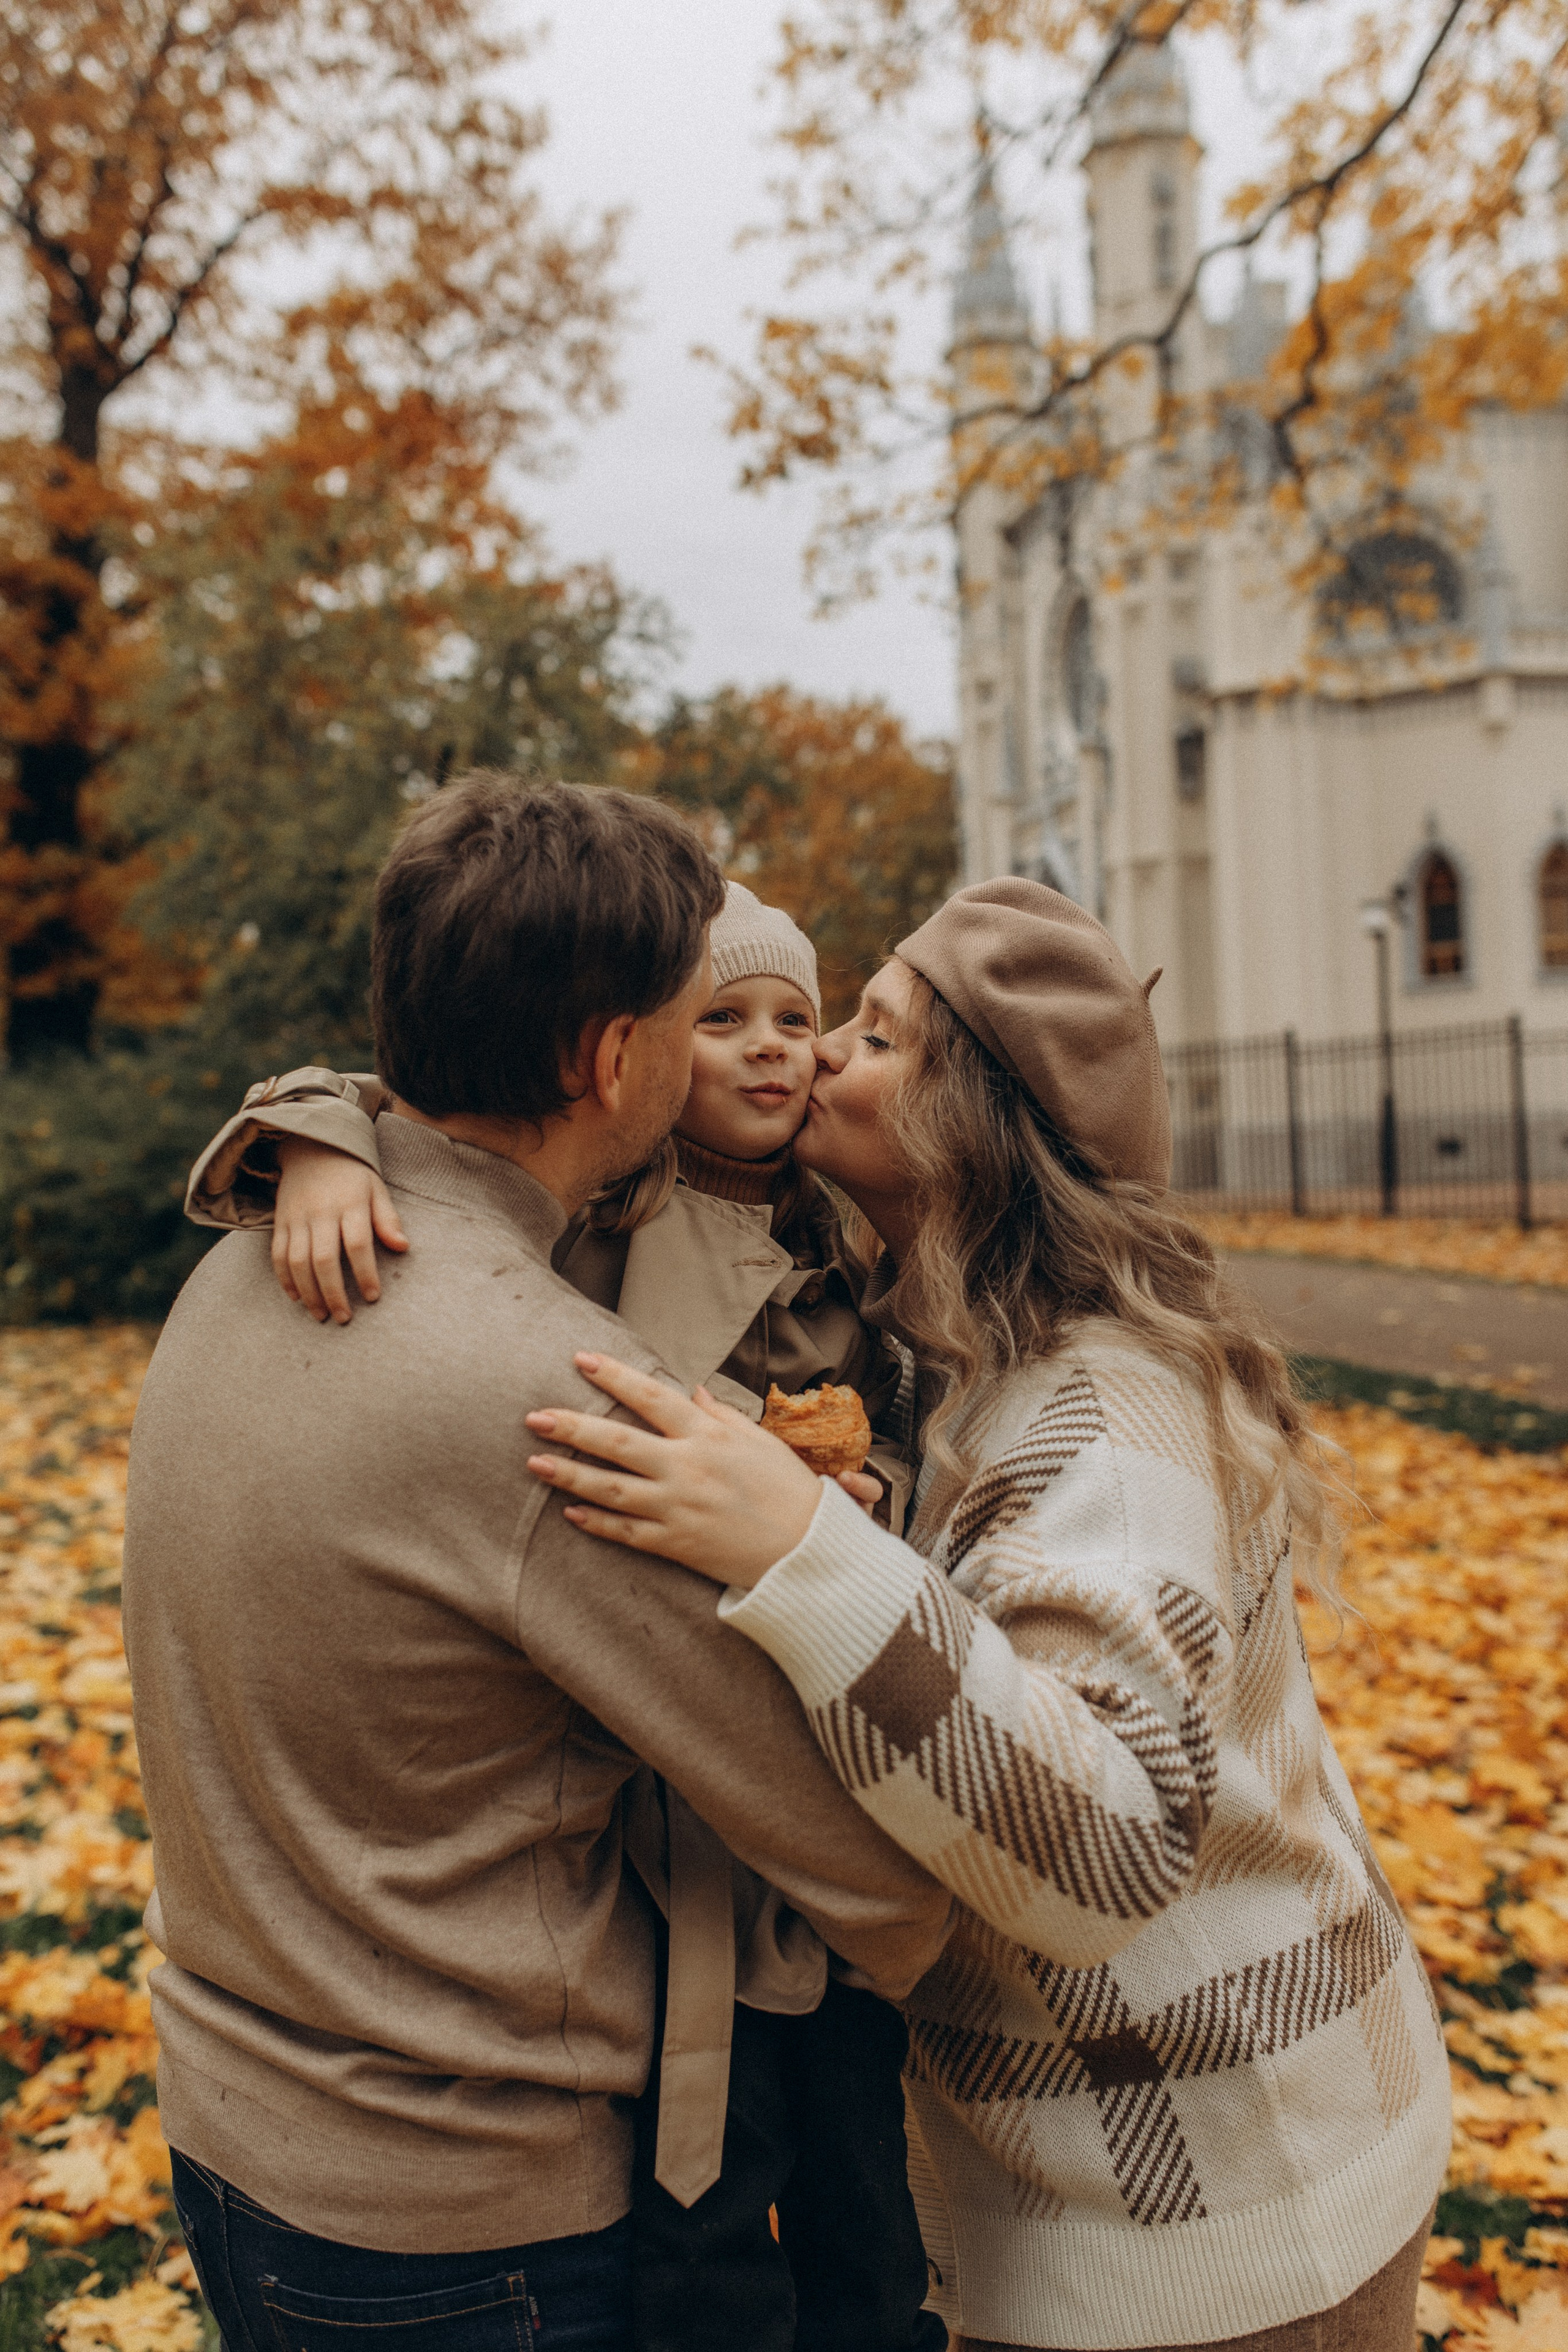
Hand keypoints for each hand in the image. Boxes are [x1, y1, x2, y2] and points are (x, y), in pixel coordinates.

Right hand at [273, 1139, 408, 1323]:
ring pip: (297, 1262)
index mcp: (350, 1204)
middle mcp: (321, 1212)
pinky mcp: (280, 1222)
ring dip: (308, 1293)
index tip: (372, 1298)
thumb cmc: (352, 1175)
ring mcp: (297, 1218)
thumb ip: (388, 1219)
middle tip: (344, 1318)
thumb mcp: (376, 1189)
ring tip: (321, 1315)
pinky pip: (278, 1255)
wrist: (311, 1148)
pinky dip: (285, 1279)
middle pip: (324, 1259)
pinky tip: (297, 1298)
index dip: (365, 1273)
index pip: (358, 1244)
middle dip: (333, 1293)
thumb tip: (403, 1247)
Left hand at [526, 1354, 831, 1587]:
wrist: (807, 1552)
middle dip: (572, 1427)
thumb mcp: (760, 1442)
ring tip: (534, 1462)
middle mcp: (687, 1469)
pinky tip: (569, 1512)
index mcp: (708, 1436)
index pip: (651, 1397)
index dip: (614, 1376)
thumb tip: (694, 1392)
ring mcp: (677, 1509)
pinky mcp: (675, 1544)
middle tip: (534, 1417)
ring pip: (610, 1490)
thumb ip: (722, 1416)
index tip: (581, 1359)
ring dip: (569, 1475)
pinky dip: (595, 1522)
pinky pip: (625, 1532)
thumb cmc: (789, 1490)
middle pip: (617, 1443)